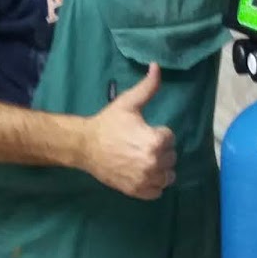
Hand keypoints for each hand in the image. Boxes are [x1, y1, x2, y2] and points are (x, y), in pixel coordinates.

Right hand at [82, 63, 175, 199]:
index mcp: (156, 140)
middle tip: (141, 145)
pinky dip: (153, 185)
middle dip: (160, 150)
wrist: (85, 146)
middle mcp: (154, 162)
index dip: (159, 133)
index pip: (171, 138)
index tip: (144, 131)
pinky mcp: (137, 191)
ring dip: (160, 169)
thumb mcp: (128, 103)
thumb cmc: (108, 123)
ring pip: (167, 176)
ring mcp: (146, 179)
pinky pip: (157, 192)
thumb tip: (157, 66)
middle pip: (171, 157)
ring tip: (145, 160)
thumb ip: (148, 87)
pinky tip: (143, 174)